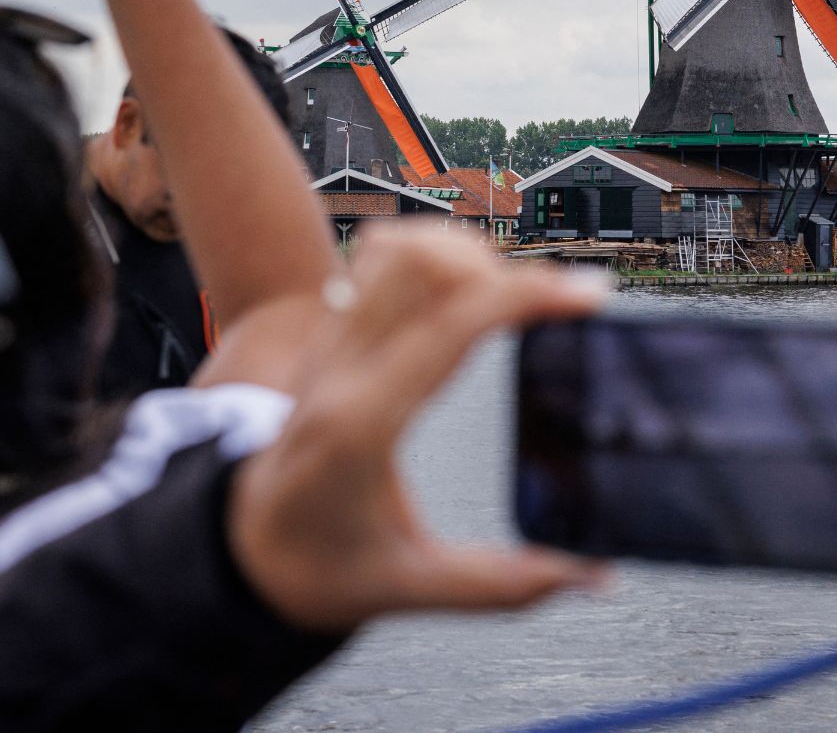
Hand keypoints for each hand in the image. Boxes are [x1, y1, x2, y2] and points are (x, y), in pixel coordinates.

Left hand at [228, 225, 609, 633]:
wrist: (242, 552)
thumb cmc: (316, 569)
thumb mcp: (409, 588)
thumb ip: (505, 584)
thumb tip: (594, 577)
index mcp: (360, 425)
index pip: (449, 326)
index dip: (524, 297)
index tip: (587, 293)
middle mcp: (338, 371)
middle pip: (421, 264)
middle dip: (504, 269)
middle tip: (557, 305)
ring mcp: (328, 346)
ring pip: (396, 249)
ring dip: (466, 254)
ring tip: (512, 295)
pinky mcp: (330, 337)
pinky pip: (376, 261)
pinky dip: (429, 253)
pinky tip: (464, 287)